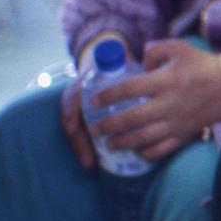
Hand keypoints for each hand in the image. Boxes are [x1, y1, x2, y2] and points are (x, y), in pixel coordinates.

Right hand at [62, 30, 129, 168]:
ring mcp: (80, 108)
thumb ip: (124, 59)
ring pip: (75, 131)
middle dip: (79, 142)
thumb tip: (149, 60)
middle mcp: (78, 97)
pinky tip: (94, 162)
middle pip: (72, 121)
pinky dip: (86, 148)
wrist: (103, 56)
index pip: (72, 98)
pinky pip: (82, 135)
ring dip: (81, 148)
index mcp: (84, 82)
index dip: (71, 114)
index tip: (75, 129)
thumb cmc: (113, 60)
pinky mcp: (87, 117)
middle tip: (89, 160)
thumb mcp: (116, 58)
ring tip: (90, 164)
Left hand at [87, 39, 220, 160]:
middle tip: (94, 129)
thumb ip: (155, 49)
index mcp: (165, 81)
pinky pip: (161, 149)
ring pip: (143, 138)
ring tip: (109, 144)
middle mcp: (168, 104)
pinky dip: (146, 153)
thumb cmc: (203, 65)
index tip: (94, 100)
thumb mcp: (179, 48)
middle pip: (131, 119)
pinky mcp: (184, 134)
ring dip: (122, 143)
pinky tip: (137, 151)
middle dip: (108, 125)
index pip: (129, 89)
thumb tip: (139, 62)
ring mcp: (175, 122)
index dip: (108, 95)